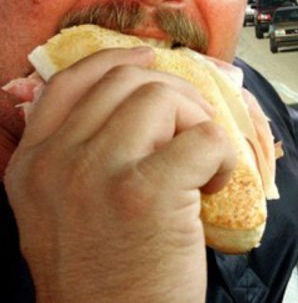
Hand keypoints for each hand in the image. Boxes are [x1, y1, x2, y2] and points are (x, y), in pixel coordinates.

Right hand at [4, 47, 235, 301]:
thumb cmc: (102, 278)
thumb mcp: (60, 212)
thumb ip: (75, 157)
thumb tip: (119, 106)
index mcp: (34, 163)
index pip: (71, 80)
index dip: (118, 60)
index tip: (151, 60)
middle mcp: (58, 161)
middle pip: (126, 80)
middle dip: (175, 94)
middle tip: (194, 127)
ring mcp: (99, 172)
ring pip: (163, 96)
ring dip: (197, 123)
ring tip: (203, 165)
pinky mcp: (147, 192)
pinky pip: (203, 137)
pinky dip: (223, 155)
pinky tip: (217, 185)